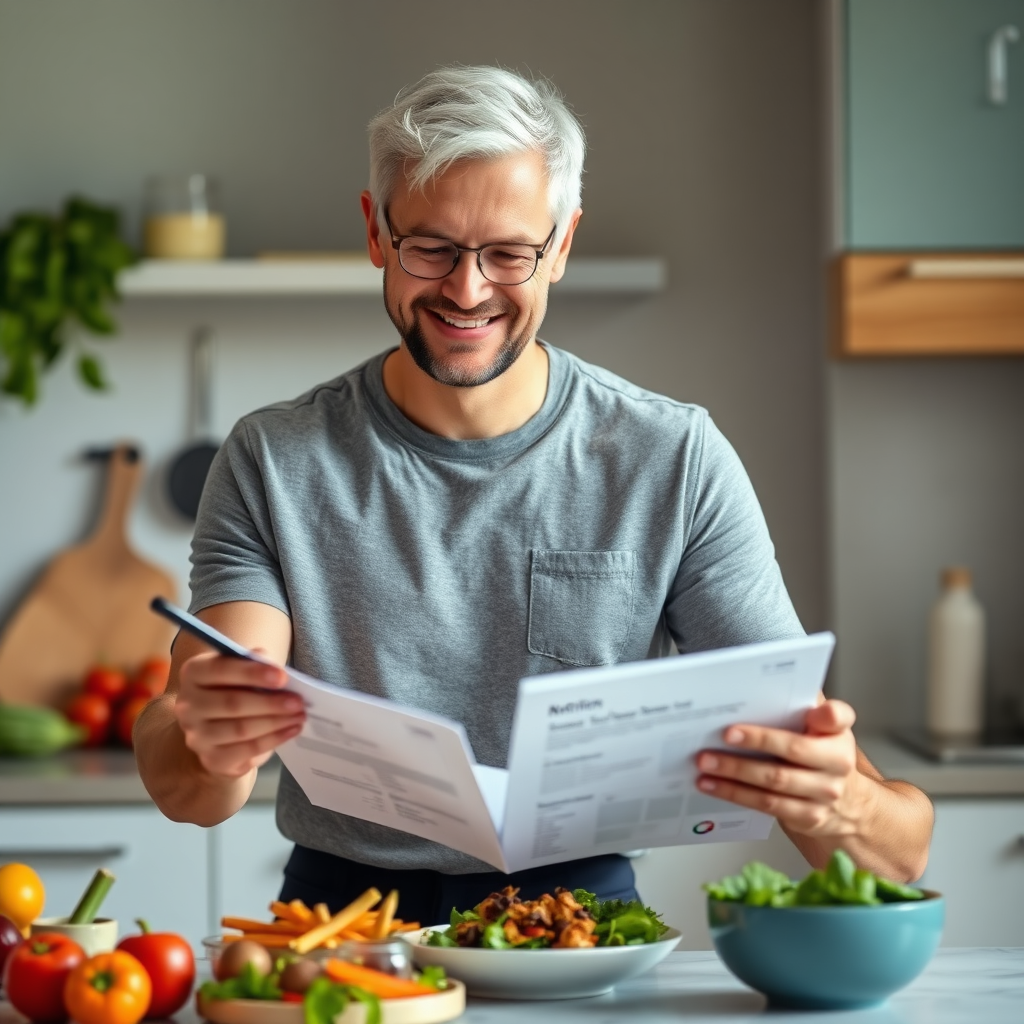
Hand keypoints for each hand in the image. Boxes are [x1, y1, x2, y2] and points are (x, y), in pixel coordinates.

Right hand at [173, 651, 304, 778]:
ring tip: (300, 715)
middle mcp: (188, 705)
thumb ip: (255, 663)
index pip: (219, 669)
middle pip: (231, 703)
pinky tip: (291, 730)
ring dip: (275, 722)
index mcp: (193, 673)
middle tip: (298, 701)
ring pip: (240, 729)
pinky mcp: (212, 759)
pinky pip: (246, 749)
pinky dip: (273, 739)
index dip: (252, 672)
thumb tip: (271, 664)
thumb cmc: (237, 689)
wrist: (223, 730)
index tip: (282, 677)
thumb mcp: (243, 670)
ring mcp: (197, 735)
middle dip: (269, 702)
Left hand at [695, 699, 871, 839]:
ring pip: (774, 781)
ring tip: (707, 762)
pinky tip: (713, 784)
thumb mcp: (820, 725)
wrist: (845, 803)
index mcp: (838, 734)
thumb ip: (801, 704)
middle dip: (756, 741)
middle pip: (793, 750)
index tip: (808, 710)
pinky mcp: (807, 817)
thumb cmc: (822, 752)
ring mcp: (822, 793)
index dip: (826, 714)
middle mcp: (836, 764)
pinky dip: (735, 793)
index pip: (837, 717)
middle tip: (723, 735)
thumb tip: (767, 680)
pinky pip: (765, 805)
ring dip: (735, 771)